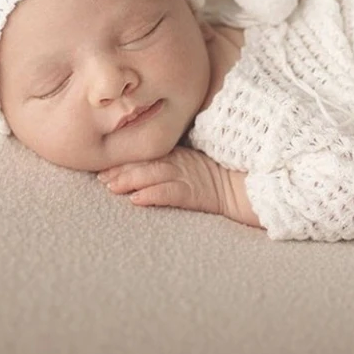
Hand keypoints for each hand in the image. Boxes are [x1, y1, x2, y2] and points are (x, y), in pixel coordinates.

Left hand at [97, 146, 260, 227]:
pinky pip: (172, 193)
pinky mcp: (197, 193)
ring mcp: (191, 176)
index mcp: (184, 154)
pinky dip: (154, 195)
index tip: (104, 161)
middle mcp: (184, 163)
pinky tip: (137, 199)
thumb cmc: (229, 175)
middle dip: (122, 169)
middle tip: (99, 176)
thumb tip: (154, 167)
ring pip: (155, 175)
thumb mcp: (201, 162)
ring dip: (130, 180)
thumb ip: (181, 159)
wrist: (254, 187)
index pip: (151, 153)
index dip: (127, 157)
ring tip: (110, 186)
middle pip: (148, 162)